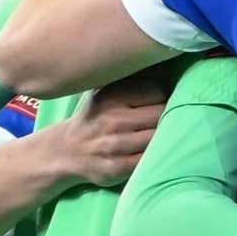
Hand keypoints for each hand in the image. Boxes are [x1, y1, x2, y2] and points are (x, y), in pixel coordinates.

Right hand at [39, 89, 161, 190]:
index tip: (162, 102)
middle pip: (161, 114)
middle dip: (170, 116)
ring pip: (158, 138)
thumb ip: (132, 82)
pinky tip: (155, 153)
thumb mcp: (105, 94)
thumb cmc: (96, 118)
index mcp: (110, 97)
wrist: (66, 151)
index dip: (164, 96)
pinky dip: (157, 156)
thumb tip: (165, 67)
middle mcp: (112, 119)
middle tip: (169, 120)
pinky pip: (150, 160)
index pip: (156, 90)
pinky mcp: (117, 167)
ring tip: (164, 136)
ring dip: (166, 138)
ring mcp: (113, 145)